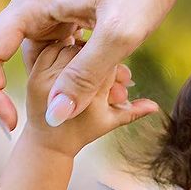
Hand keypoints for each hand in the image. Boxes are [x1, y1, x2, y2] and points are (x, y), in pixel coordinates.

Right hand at [0, 0, 176, 131]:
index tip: (12, 125)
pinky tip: (116, 83)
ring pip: (47, 61)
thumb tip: (56, 116)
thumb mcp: (117, 34)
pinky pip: (68, 54)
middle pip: (15, 60)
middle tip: (78, 119)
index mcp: (32, 5)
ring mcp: (54, 13)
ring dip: (72, 87)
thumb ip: (86, 75)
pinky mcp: (74, 18)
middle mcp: (36, 8)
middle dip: (45, 94)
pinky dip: (86, 74)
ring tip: (115, 95)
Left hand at [24, 38, 158, 153]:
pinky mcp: (35, 75)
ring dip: (80, 49)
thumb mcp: (109, 122)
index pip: (108, 66)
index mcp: (92, 99)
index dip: (115, 65)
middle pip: (88, 53)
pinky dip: (61, 48)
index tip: (117, 73)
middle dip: (97, 55)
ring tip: (86, 58)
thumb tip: (155, 107)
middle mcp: (70, 90)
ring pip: (70, 48)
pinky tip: (69, 54)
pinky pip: (51, 49)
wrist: (49, 142)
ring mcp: (50, 81)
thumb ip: (133, 112)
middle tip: (101, 60)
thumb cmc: (82, 133)